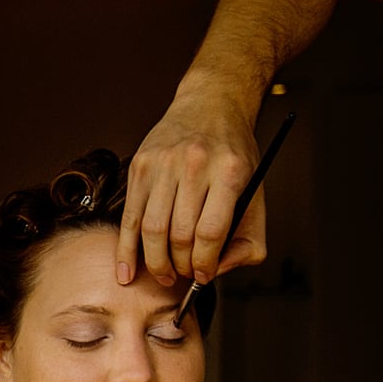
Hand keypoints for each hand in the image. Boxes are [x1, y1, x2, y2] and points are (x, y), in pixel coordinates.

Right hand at [120, 84, 267, 289]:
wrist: (211, 105)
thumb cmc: (233, 154)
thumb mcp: (256, 192)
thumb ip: (247, 239)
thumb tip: (216, 271)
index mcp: (229, 171)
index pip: (210, 232)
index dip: (205, 264)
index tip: (204, 276)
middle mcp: (194, 164)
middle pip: (179, 234)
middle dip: (181, 266)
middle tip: (184, 275)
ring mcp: (163, 163)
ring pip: (152, 229)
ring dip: (156, 262)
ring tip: (164, 274)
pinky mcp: (140, 165)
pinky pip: (129, 217)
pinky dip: (126, 250)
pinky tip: (127, 271)